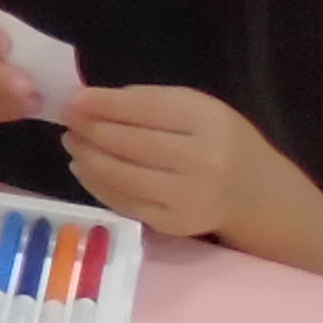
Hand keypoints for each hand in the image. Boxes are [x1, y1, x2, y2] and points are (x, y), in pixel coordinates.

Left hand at [58, 84, 269, 244]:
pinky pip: (123, 201)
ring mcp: (186, 197)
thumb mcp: (198, 109)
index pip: (144, 108)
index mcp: (208, 121)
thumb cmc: (221, 141)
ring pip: (120, 174)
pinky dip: (96, 183)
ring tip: (71, 142)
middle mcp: (201, 160)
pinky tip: (84, 168)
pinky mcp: (172, 224)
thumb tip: (91, 100)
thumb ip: (150, 103)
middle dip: (89, 128)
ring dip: (86, 156)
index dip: (102, 103)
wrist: (255, 193)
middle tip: (67, 119)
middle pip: (128, 142)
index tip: (73, 98)